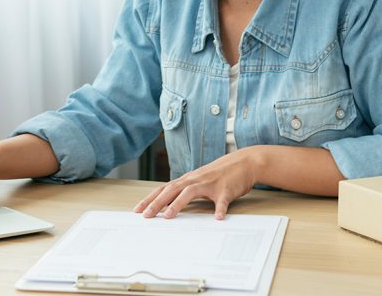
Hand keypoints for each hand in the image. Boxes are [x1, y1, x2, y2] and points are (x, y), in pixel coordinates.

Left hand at [133, 147, 260, 219]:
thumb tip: (169, 204)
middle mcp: (196, 180)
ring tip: (168, 216)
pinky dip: (220, 209)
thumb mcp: (200, 181)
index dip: (150, 199)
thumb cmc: (220, 174)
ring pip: (190, 192)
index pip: (164, 189)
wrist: (244, 162)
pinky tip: (218, 218)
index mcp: (188, 180)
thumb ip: (186, 191)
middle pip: (172, 190)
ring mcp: (210, 184)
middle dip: (157, 203)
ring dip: (178, 203)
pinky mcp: (226, 189)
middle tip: (146, 215)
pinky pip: (222, 200)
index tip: (137, 210)